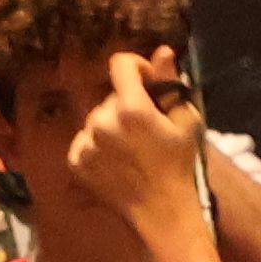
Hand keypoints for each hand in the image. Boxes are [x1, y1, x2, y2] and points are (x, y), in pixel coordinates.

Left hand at [61, 50, 207, 233]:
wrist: (161, 210)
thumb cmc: (179, 164)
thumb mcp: (185, 120)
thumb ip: (169, 83)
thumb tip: (163, 51)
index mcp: (131, 108)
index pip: (120, 63)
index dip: (136, 67)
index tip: (147, 82)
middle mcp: (102, 121)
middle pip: (111, 97)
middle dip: (127, 104)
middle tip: (146, 128)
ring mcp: (86, 143)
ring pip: (97, 118)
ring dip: (111, 125)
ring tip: (131, 148)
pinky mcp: (75, 161)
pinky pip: (84, 140)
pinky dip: (97, 145)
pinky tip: (116, 160)